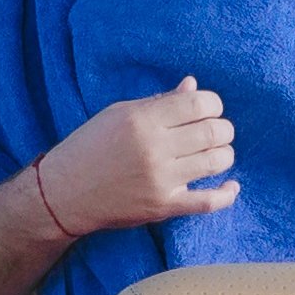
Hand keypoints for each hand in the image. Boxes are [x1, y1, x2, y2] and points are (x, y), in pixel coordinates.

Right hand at [45, 78, 240, 235]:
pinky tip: (231, 186)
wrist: (64, 193)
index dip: (213, 104)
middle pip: (213, 132)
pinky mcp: (163, 207)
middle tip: (216, 132)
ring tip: (216, 153)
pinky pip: (208, 202)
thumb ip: (159, 102)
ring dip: (224, 155)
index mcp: (143, 119)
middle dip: (223, 129)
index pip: (199, 103)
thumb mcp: (119, 114)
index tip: (208, 110)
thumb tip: (193, 87)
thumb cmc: (89, 147)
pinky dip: (226, 194)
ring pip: (216, 162)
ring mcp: (160, 179)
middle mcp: (154, 148)